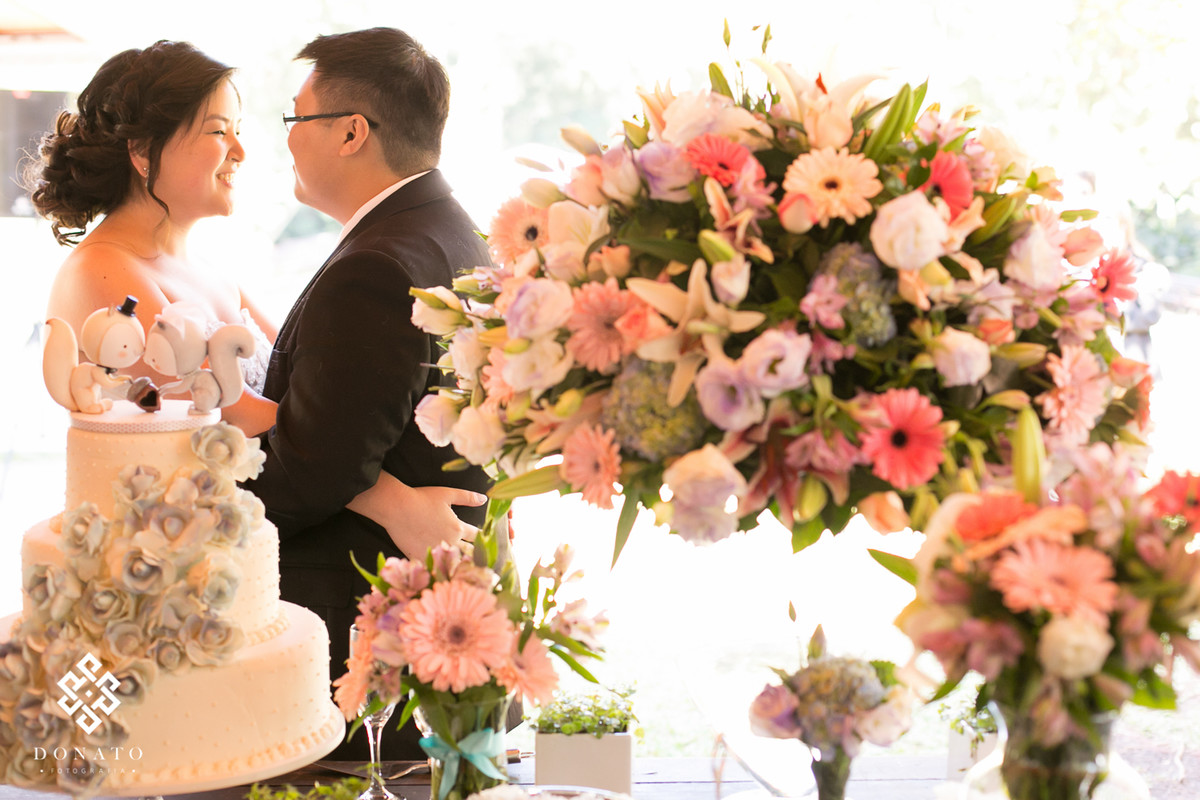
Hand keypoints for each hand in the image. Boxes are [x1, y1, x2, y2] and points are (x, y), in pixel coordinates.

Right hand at [348, 472, 487, 560]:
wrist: (397, 508)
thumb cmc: (422, 498)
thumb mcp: (447, 494)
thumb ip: (467, 497)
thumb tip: (484, 499)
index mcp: (458, 528)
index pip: (476, 535)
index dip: (481, 537)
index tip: (484, 540)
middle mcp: (449, 543)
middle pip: (467, 552)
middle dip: (472, 553)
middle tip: (479, 558)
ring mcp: (435, 552)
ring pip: (452, 562)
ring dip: (457, 563)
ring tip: (463, 567)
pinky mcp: (421, 558)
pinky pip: (433, 567)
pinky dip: (438, 569)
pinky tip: (442, 572)